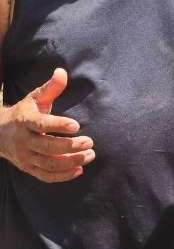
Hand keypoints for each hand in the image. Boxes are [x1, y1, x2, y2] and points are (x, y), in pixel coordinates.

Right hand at [0, 68, 94, 182]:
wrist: (1, 133)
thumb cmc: (25, 113)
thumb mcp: (35, 99)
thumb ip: (50, 88)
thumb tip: (62, 71)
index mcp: (25, 121)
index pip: (41, 124)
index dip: (58, 125)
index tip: (77, 125)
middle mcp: (24, 140)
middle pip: (48, 147)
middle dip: (70, 146)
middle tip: (90, 142)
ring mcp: (25, 157)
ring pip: (49, 164)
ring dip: (71, 161)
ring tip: (90, 155)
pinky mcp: (29, 168)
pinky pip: (46, 176)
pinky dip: (63, 176)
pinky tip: (79, 169)